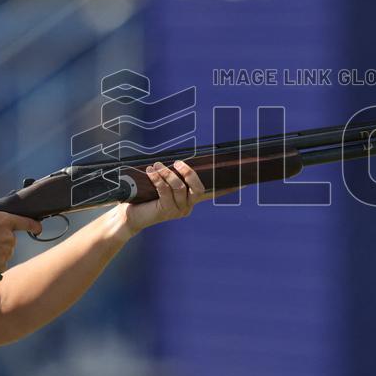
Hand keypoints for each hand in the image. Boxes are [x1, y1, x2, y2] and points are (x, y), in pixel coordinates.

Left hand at [120, 160, 236, 234]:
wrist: (130, 215)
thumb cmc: (145, 197)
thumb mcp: (161, 183)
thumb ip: (172, 175)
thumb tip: (176, 160)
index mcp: (191, 199)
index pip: (214, 192)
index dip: (229, 187)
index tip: (244, 181)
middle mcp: (188, 206)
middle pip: (198, 187)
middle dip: (188, 172)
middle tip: (176, 163)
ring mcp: (178, 210)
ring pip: (179, 187)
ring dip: (166, 174)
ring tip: (155, 166)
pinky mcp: (166, 211)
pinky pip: (166, 191)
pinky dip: (158, 179)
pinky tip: (151, 172)